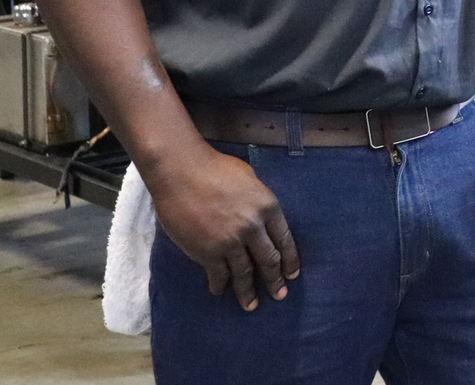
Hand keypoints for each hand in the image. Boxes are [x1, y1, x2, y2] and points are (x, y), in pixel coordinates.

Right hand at [140, 144, 299, 311]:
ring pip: (244, 273)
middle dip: (275, 281)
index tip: (293, 274)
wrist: (182, 172)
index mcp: (268, 207)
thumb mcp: (249, 179)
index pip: (285, 240)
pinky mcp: (207, 252)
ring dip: (248, 291)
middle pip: (269, 260)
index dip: (290, 260)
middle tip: (279, 295)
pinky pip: (218, 275)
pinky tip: (220, 290)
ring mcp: (230, 242)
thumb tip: (261, 215)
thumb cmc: (215, 168)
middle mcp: (253, 228)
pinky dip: (220, 285)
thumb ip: (258, 201)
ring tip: (252, 305)